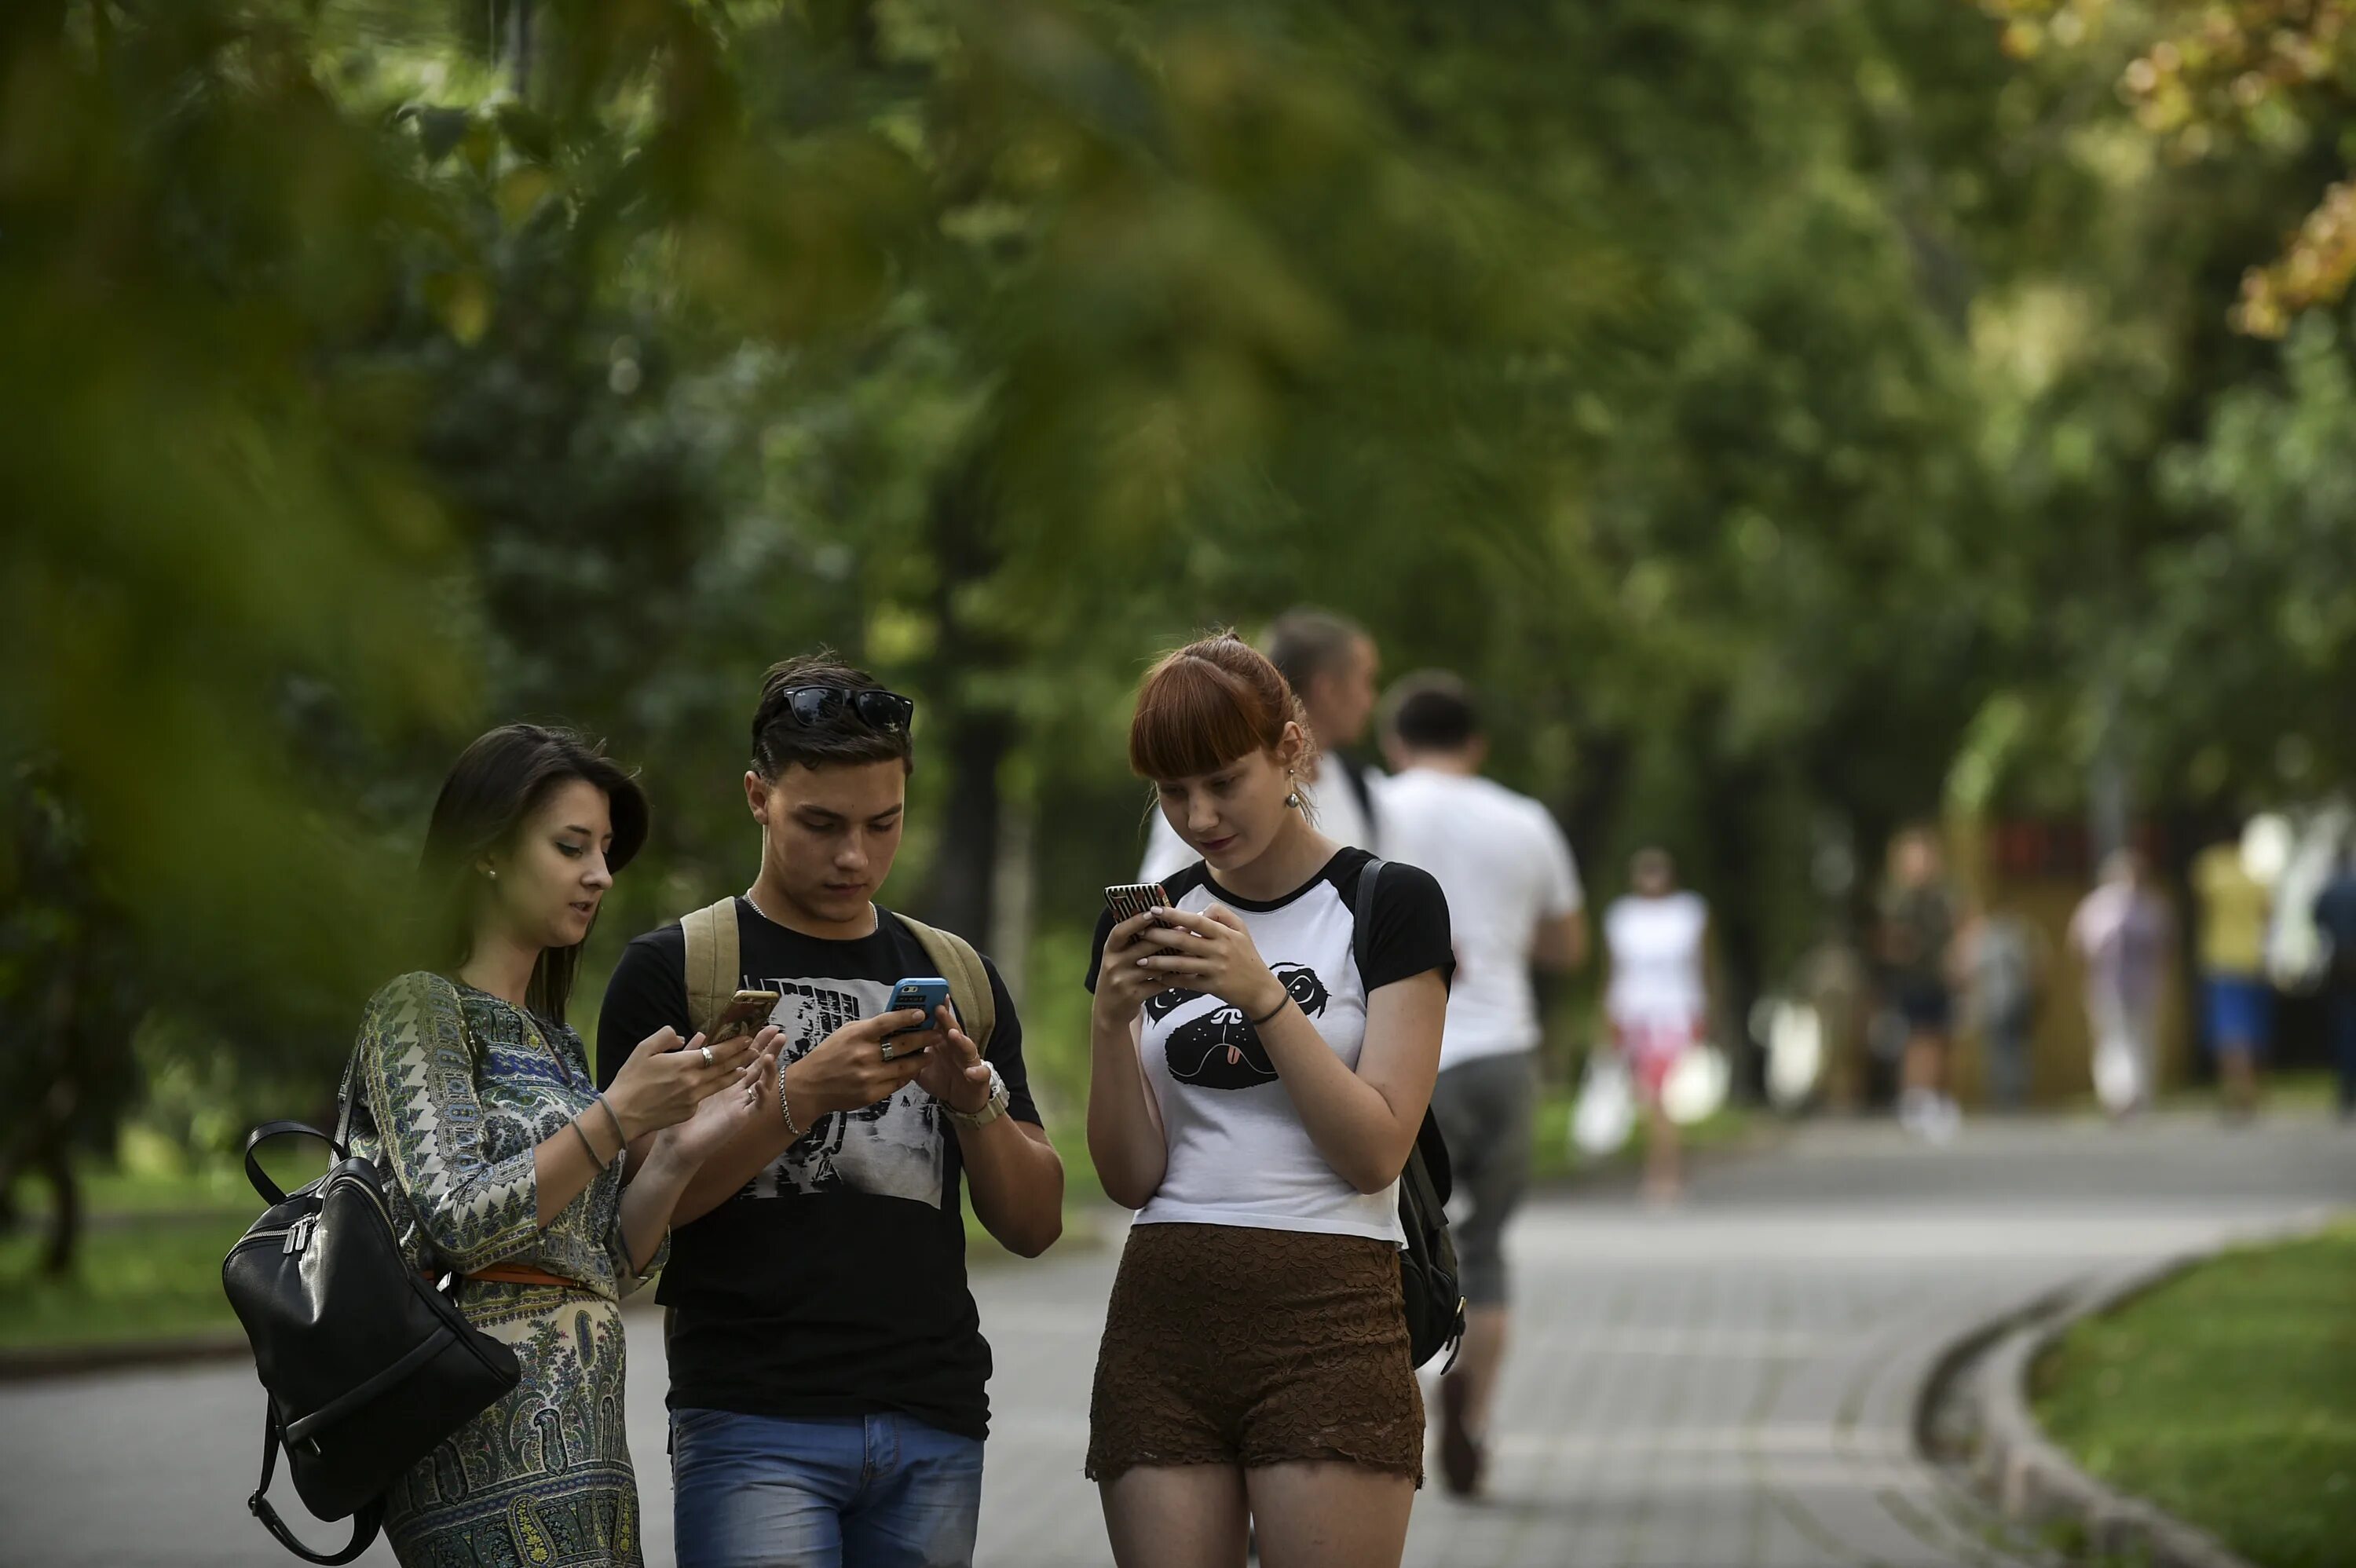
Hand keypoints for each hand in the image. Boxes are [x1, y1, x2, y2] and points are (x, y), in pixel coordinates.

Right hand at [605, 1023, 775, 1139]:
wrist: (621, 1115)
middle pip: (725, 1068)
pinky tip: (717, 1084)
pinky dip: (713, 1088)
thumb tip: (685, 1038)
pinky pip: (704, 1096)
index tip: (747, 1038)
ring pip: (720, 1084)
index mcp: (684, 1064)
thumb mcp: (644, 1049)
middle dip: (742, 1058)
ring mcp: (693, 1099)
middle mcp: (694, 1082)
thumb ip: (666, 1037)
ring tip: (745, 1067)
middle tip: (756, 1050)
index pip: (718, 1052)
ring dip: (734, 1074)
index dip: (735, 1045)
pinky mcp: (689, 1112)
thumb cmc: (630, 1080)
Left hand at [657, 1035, 780, 1166]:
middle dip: (769, 1048)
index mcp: (725, 1079)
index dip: (753, 1040)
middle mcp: (737, 1089)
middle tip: (777, 1031)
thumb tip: (700, 1034)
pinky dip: (762, 1094)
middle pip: (758, 1065)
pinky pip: (757, 1105)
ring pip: (763, 1083)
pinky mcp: (742, 1118)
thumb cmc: (679, 1115)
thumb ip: (693, 1057)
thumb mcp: (685, 1079)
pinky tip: (760, 1084)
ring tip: (770, 1055)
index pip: (744, 1055)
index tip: (761, 1023)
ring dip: (769, 1069)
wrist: (676, 1144)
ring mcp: (741, 1103)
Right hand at [780, 1010, 932, 1120]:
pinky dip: (907, 1076)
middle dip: (924, 1038)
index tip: (922, 1013)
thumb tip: (897, 1021)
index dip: (906, 1017)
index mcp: (857, 1036)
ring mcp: (869, 1076)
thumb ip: (870, 1028)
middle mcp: (864, 1055)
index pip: (887, 1022)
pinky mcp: (872, 1094)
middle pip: (902, 1045)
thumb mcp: (846, 1033)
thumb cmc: (829, 1055)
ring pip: (905, 1067)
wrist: (811, 1087)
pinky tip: (914, 1070)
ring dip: (922, 1059)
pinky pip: (897, 1083)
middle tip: (938, 1033)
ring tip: (931, 1053)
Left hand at [911, 1005, 993, 1115]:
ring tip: (952, 1034)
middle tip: (938, 1007)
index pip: (938, 1024)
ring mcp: (969, 1061)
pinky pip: (980, 1073)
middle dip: (946, 1019)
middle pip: (952, 1030)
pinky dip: (977, 1072)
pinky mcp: (978, 1077)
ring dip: (961, 1040)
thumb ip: (910, 1056)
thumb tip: (889, 1048)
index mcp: (944, 1043)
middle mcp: (958, 1048)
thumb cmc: (943, 1079)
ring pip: (967, 1047)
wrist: (963, 1099)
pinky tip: (972, 1072)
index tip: (927, 996)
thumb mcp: (922, 1069)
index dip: (934, 1011)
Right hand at [1093, 910, 1177, 1025]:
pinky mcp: (1134, 996)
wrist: (1109, 1010)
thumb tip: (1156, 916)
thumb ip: (1133, 940)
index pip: (1120, 932)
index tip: (1153, 912)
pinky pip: (1159, 984)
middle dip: (1165, 936)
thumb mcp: (1119, 957)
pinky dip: (1175, 977)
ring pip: (1154, 966)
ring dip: (1174, 957)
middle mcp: (1113, 964)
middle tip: (1185, 927)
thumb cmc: (1120, 976)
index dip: (1136, 921)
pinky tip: (1188, 972)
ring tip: (1191, 948)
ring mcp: (1122, 981)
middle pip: (1142, 947)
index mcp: (1109, 950)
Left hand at [1131, 905, 1284, 1016]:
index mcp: (1225, 934)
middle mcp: (1220, 950)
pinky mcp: (1212, 987)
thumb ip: (1221, 914)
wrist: (1260, 989)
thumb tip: (1199, 911)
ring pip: (1182, 964)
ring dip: (1159, 962)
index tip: (1155, 910)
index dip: (1174, 915)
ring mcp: (1215, 970)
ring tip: (1139, 959)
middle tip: (1140, 932)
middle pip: (1184, 941)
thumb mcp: (1241, 930)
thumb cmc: (1247, 956)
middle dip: (1159, 936)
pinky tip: (1155, 977)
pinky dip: (1170, 980)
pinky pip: (1187, 982)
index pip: (1196, 921)